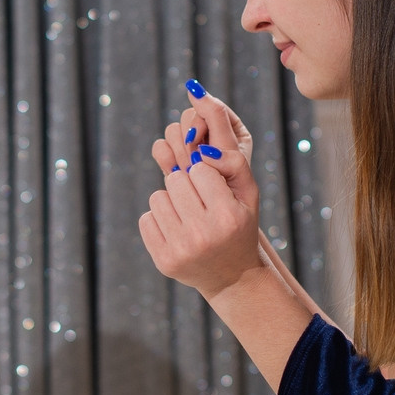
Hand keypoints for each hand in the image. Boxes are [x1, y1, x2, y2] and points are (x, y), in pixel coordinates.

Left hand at [140, 84, 263, 297]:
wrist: (232, 275)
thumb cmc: (240, 224)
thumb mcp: (247, 191)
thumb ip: (230, 154)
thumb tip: (199, 120)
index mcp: (228, 215)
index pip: (200, 167)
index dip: (205, 173)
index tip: (212, 187)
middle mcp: (204, 234)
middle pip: (176, 179)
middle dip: (186, 183)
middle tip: (199, 201)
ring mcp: (181, 250)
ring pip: (159, 196)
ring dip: (171, 199)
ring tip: (189, 215)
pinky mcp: (163, 261)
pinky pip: (147, 218)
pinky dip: (159, 218)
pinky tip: (178, 230)